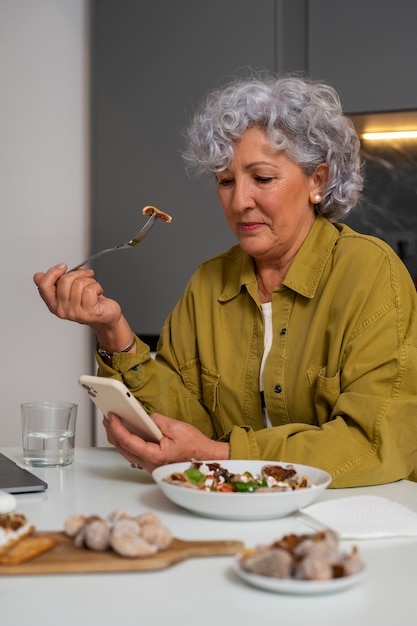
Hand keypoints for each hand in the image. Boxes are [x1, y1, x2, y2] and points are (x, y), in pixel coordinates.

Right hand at [34, 263, 121, 329]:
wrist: (106, 316)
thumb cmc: (89, 302)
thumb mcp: (69, 291)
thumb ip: (55, 283)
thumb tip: (37, 276)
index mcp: (53, 304)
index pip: (44, 286)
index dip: (53, 272)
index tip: (63, 266)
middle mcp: (62, 310)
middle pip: (64, 281)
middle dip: (78, 273)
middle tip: (87, 274)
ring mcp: (75, 313)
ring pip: (79, 284)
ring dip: (90, 281)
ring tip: (93, 286)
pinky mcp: (89, 312)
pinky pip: (90, 290)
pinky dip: (97, 287)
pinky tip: (98, 292)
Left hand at [103, 412, 229, 472]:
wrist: (207, 460)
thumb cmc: (196, 447)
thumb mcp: (177, 428)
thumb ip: (158, 421)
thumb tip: (146, 418)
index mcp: (154, 456)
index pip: (128, 441)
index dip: (117, 428)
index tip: (111, 417)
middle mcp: (150, 464)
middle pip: (124, 448)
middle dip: (113, 432)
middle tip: (107, 419)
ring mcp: (150, 466)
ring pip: (128, 452)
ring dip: (119, 438)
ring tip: (114, 424)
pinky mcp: (153, 463)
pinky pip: (135, 453)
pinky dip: (128, 442)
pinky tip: (127, 433)